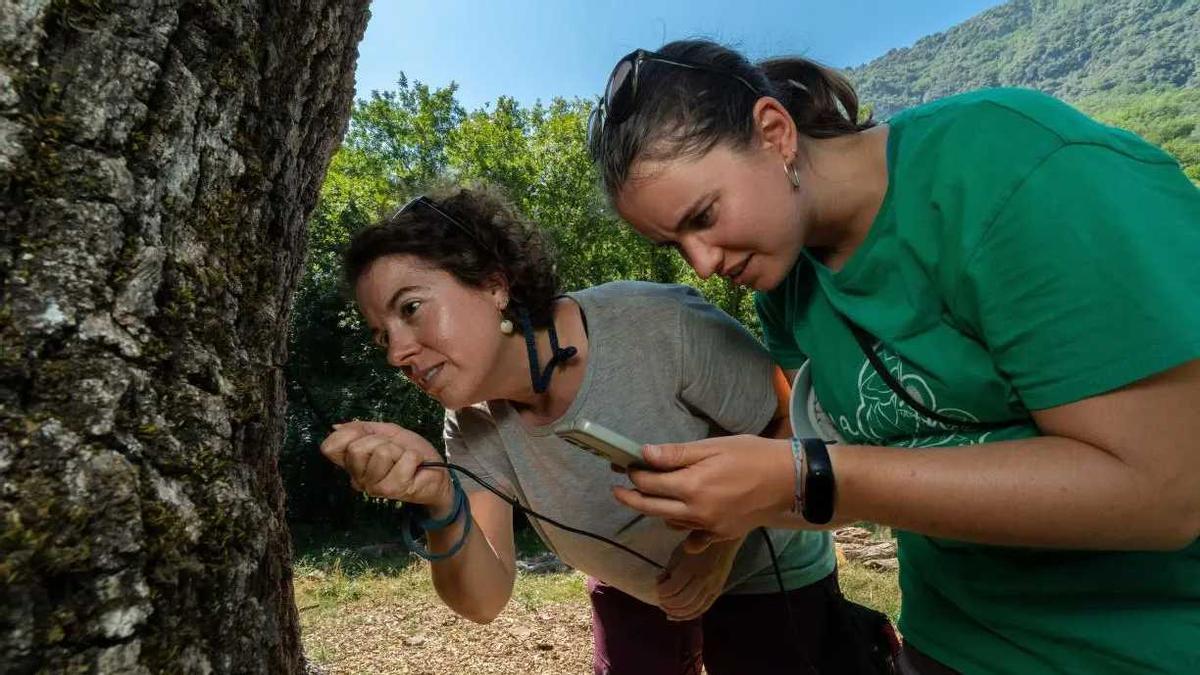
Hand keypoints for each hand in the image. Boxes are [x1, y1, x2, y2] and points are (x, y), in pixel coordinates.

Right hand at [319, 420, 453, 513]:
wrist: (435, 473)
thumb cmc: (409, 452)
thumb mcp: (386, 433)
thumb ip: (362, 428)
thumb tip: (336, 426)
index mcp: (352, 464)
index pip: (330, 448)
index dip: (349, 434)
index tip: (369, 436)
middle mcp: (358, 478)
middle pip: (356, 448)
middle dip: (381, 441)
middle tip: (393, 450)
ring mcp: (374, 487)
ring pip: (381, 453)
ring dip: (400, 451)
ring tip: (404, 460)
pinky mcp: (393, 490)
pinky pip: (404, 459)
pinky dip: (413, 457)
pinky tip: (414, 467)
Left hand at [612, 435, 794, 552]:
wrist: (789, 481)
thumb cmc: (752, 455)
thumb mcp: (713, 446)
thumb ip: (677, 454)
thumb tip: (644, 454)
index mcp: (691, 486)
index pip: (650, 484)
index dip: (634, 475)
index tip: (626, 466)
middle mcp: (695, 511)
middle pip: (651, 508)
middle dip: (631, 498)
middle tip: (618, 490)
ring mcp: (708, 527)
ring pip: (671, 522)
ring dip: (658, 510)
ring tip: (655, 496)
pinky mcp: (721, 534)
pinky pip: (694, 538)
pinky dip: (685, 530)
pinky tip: (683, 519)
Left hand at [657, 536, 742, 620]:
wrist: (724, 542)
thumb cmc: (697, 546)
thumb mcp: (678, 552)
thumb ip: (669, 569)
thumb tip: (659, 583)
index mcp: (691, 567)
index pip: (672, 588)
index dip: (661, 591)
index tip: (657, 588)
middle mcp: (703, 579)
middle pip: (682, 601)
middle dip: (667, 603)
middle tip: (660, 600)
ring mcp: (712, 587)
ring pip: (692, 608)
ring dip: (676, 612)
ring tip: (667, 608)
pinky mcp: (717, 592)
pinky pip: (702, 609)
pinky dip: (688, 616)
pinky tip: (676, 615)